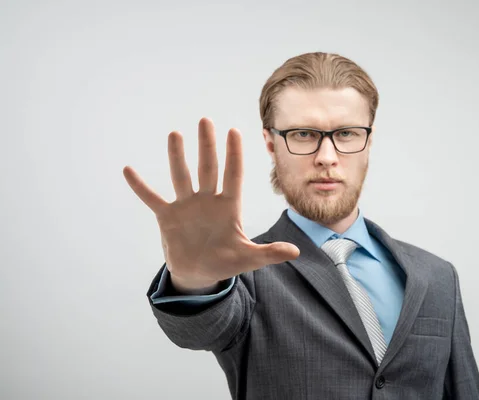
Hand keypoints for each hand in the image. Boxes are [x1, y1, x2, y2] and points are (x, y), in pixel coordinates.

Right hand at [123, 118, 299, 290]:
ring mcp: (186, 206)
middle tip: (205, 120)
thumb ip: (269, 252)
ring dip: (177, 157)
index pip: (233, 175)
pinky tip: (128, 170)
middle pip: (207, 168)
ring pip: (181, 176)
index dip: (233, 155)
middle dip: (207, 146)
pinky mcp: (168, 217)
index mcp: (229, 207)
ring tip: (175, 134)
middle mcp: (207, 200)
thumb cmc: (225, 262)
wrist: (199, 273)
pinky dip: (140, 187)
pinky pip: (152, 198)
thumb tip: (296, 250)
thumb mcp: (248, 258)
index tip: (234, 131)